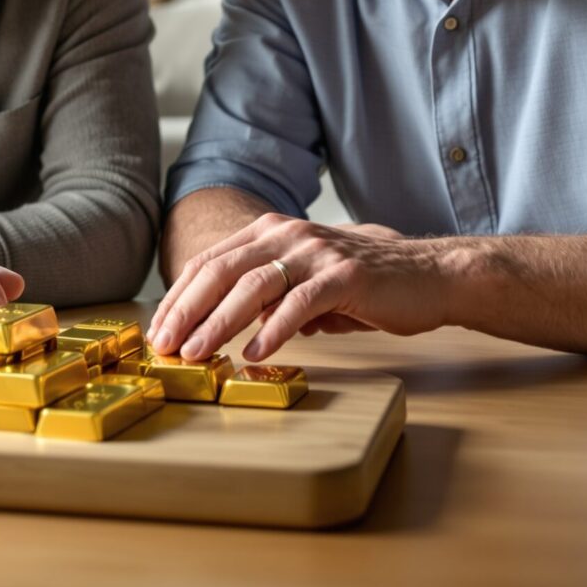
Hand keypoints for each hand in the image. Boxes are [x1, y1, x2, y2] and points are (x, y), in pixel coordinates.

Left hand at [148, 214, 451, 361]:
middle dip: (186, 310)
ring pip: (253, 286)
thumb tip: (226, 326)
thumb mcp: (304, 283)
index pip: (210, 263)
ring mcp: (316, 252)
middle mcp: (287, 234)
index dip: (179, 297)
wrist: (428, 275)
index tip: (158, 331)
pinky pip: (300, 303)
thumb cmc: (363, 284)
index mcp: (270, 232)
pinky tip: (255, 354)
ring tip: (198, 353)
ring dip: (219, 323)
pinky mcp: (345, 276)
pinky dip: (274, 330)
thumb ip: (266, 296)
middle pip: (221, 272)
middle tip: (165, 346)